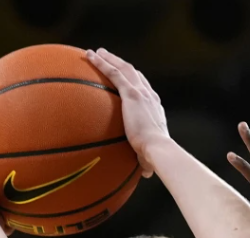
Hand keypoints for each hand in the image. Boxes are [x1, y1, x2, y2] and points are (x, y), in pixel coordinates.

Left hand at [86, 48, 168, 177]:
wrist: (158, 150)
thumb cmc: (156, 157)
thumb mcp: (150, 156)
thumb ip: (146, 161)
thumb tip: (147, 173)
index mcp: (155, 110)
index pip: (146, 91)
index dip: (137, 83)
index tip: (128, 80)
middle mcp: (150, 97)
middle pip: (135, 74)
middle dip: (122, 65)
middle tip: (109, 59)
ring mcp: (141, 93)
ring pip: (124, 69)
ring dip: (110, 59)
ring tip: (97, 53)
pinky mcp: (132, 94)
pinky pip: (114, 73)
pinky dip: (102, 63)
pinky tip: (90, 56)